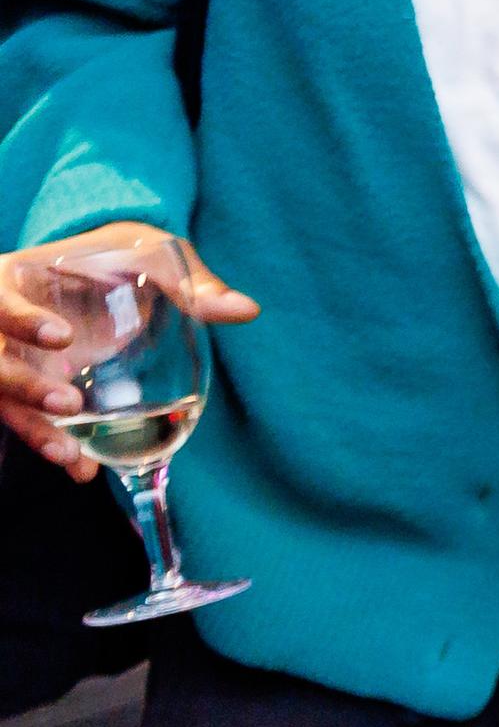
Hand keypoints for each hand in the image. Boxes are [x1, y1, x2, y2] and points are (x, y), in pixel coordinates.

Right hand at [0, 224, 258, 479]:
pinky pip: (29, 421)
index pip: (0, 302)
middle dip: (23, 388)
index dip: (21, 321)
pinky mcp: (24, 391)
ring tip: (72, 459)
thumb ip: (190, 281)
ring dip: (34, 430)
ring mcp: (9, 361)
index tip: (62, 338)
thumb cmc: (116, 254)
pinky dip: (51, 445)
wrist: (96, 268)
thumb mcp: (151, 254)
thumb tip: (247, 310)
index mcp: (13, 279)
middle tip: (69, 405)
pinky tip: (82, 472)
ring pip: (4, 400)